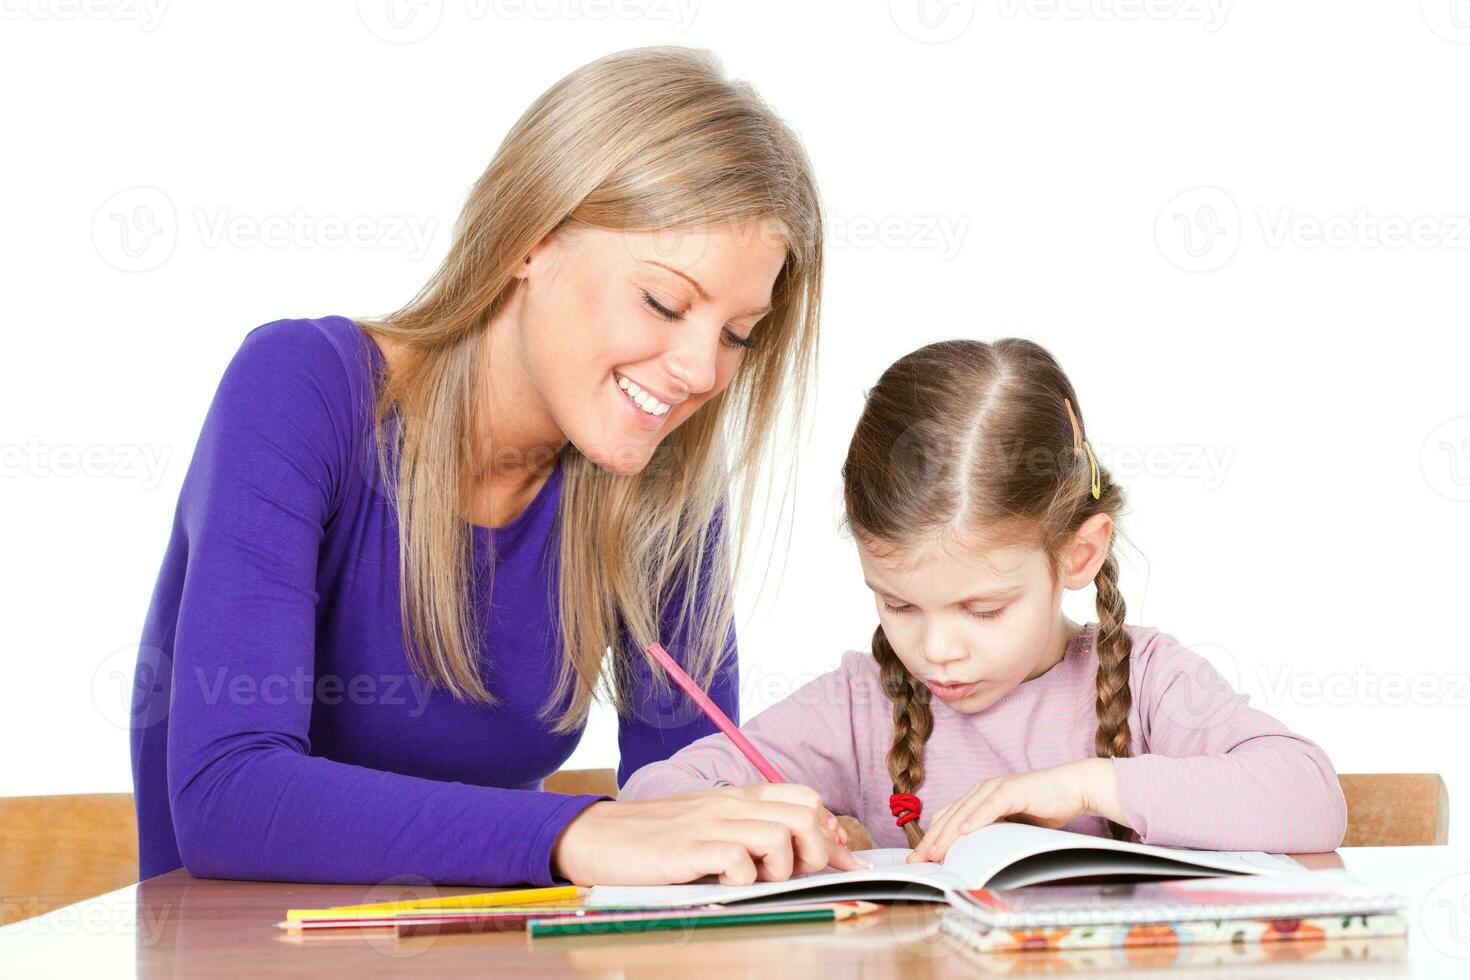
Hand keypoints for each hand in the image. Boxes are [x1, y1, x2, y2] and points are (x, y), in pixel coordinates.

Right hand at [551, 782, 870, 885]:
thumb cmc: (654, 839)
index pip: (804, 797)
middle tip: (798, 876)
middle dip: (817, 851)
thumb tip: (806, 849)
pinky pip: (739, 861)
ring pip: (781, 835)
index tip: (838, 861)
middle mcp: (729, 803)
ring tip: (757, 881)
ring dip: (781, 867)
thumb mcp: (707, 825)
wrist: (594, 837)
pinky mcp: (689, 848)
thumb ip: (750, 830)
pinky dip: (744, 880)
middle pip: (805, 814)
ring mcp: (710, 823)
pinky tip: (726, 885)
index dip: (829, 831)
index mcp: (736, 796)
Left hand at [907, 759, 1124, 862]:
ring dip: (947, 834)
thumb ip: (990, 834)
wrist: (1071, 788)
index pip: (946, 819)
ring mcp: (995, 788)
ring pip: (964, 813)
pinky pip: (990, 806)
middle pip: (948, 817)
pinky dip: (976, 819)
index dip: (930, 839)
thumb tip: (971, 857)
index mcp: (977, 797)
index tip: (917, 860)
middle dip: (930, 841)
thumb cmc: (1043, 808)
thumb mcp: (1010, 826)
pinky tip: (965, 832)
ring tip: (933, 853)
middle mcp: (981, 790)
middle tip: (916, 861)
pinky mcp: (1011, 790)